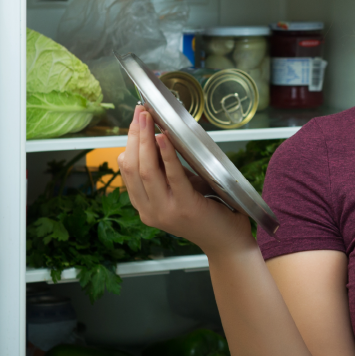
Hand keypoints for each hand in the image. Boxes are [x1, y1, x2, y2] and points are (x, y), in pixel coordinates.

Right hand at [118, 105, 253, 256]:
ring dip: (146, 140)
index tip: (135, 121)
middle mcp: (149, 211)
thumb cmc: (208, 214)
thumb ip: (167, 173)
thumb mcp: (181, 191)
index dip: (129, 143)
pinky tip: (165, 137)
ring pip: (146, 170)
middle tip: (140, 112)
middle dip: (134, 136)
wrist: (227, 243)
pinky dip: (167, 153)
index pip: (127, 171)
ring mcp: (164, 211)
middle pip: (132, 167)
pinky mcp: (184, 207)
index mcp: (144, 207)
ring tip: (149, 118)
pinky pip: (173, 175)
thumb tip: (157, 140)